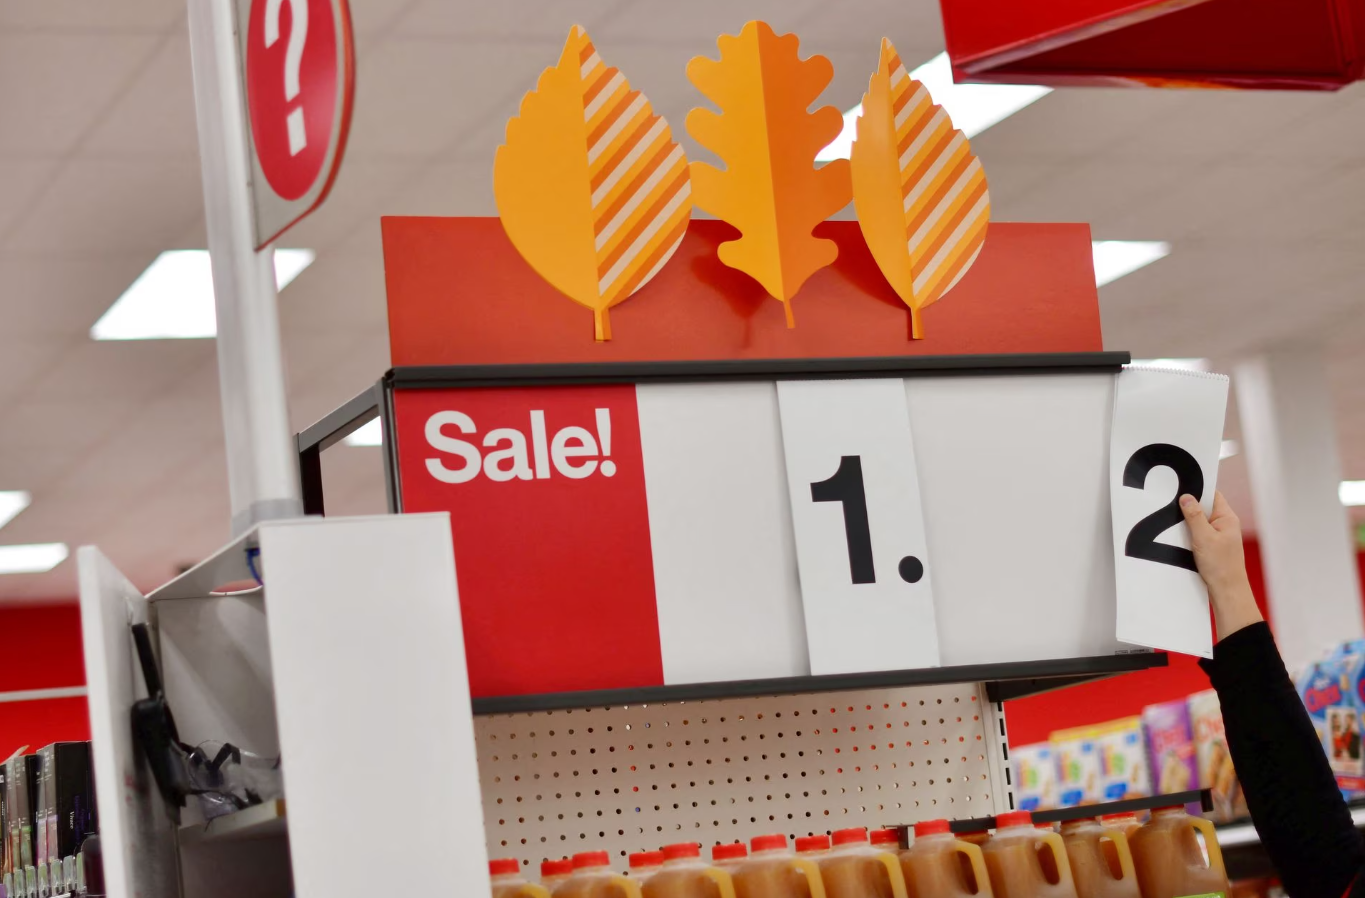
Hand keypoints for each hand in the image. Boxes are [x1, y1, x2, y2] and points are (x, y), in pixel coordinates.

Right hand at [1180, 490, 1262, 639]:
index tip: (1181, 487)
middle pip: (1204, 507)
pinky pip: (1197, 532)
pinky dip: (1188, 532)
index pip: (1212, 495)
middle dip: (1189, 506)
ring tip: (1172, 520)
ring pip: (1199, 520)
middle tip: (1171, 504)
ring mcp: (1218, 535)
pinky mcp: (1211, 545)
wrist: (1226, 590)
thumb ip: (1194, 516)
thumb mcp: (1204, 537)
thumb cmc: (1220, 565)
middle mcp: (1224, 524)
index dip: (1198, 490)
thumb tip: (1186, 497)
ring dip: (1187, 521)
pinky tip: (1179, 536)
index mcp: (1227, 518)